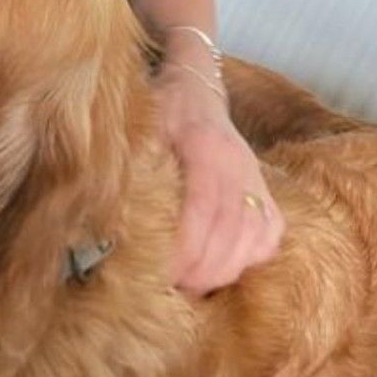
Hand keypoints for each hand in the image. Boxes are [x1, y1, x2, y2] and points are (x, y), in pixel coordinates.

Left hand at [154, 64, 283, 295]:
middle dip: (202, 269)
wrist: (196, 88)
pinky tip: (226, 267)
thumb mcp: (142, 124)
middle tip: (172, 289)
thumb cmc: (162, 109)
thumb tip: (106, 206)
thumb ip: (133, 162)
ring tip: (193, 285)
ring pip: (253, 237)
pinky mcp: (265, 190)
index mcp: (204, 146)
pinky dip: (251, 257)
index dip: (186, 247)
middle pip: (230, 230)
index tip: (163, 272)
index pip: (203, 208)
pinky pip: (269, 233)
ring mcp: (255, 177)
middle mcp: (237, 163)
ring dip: (224, 270)